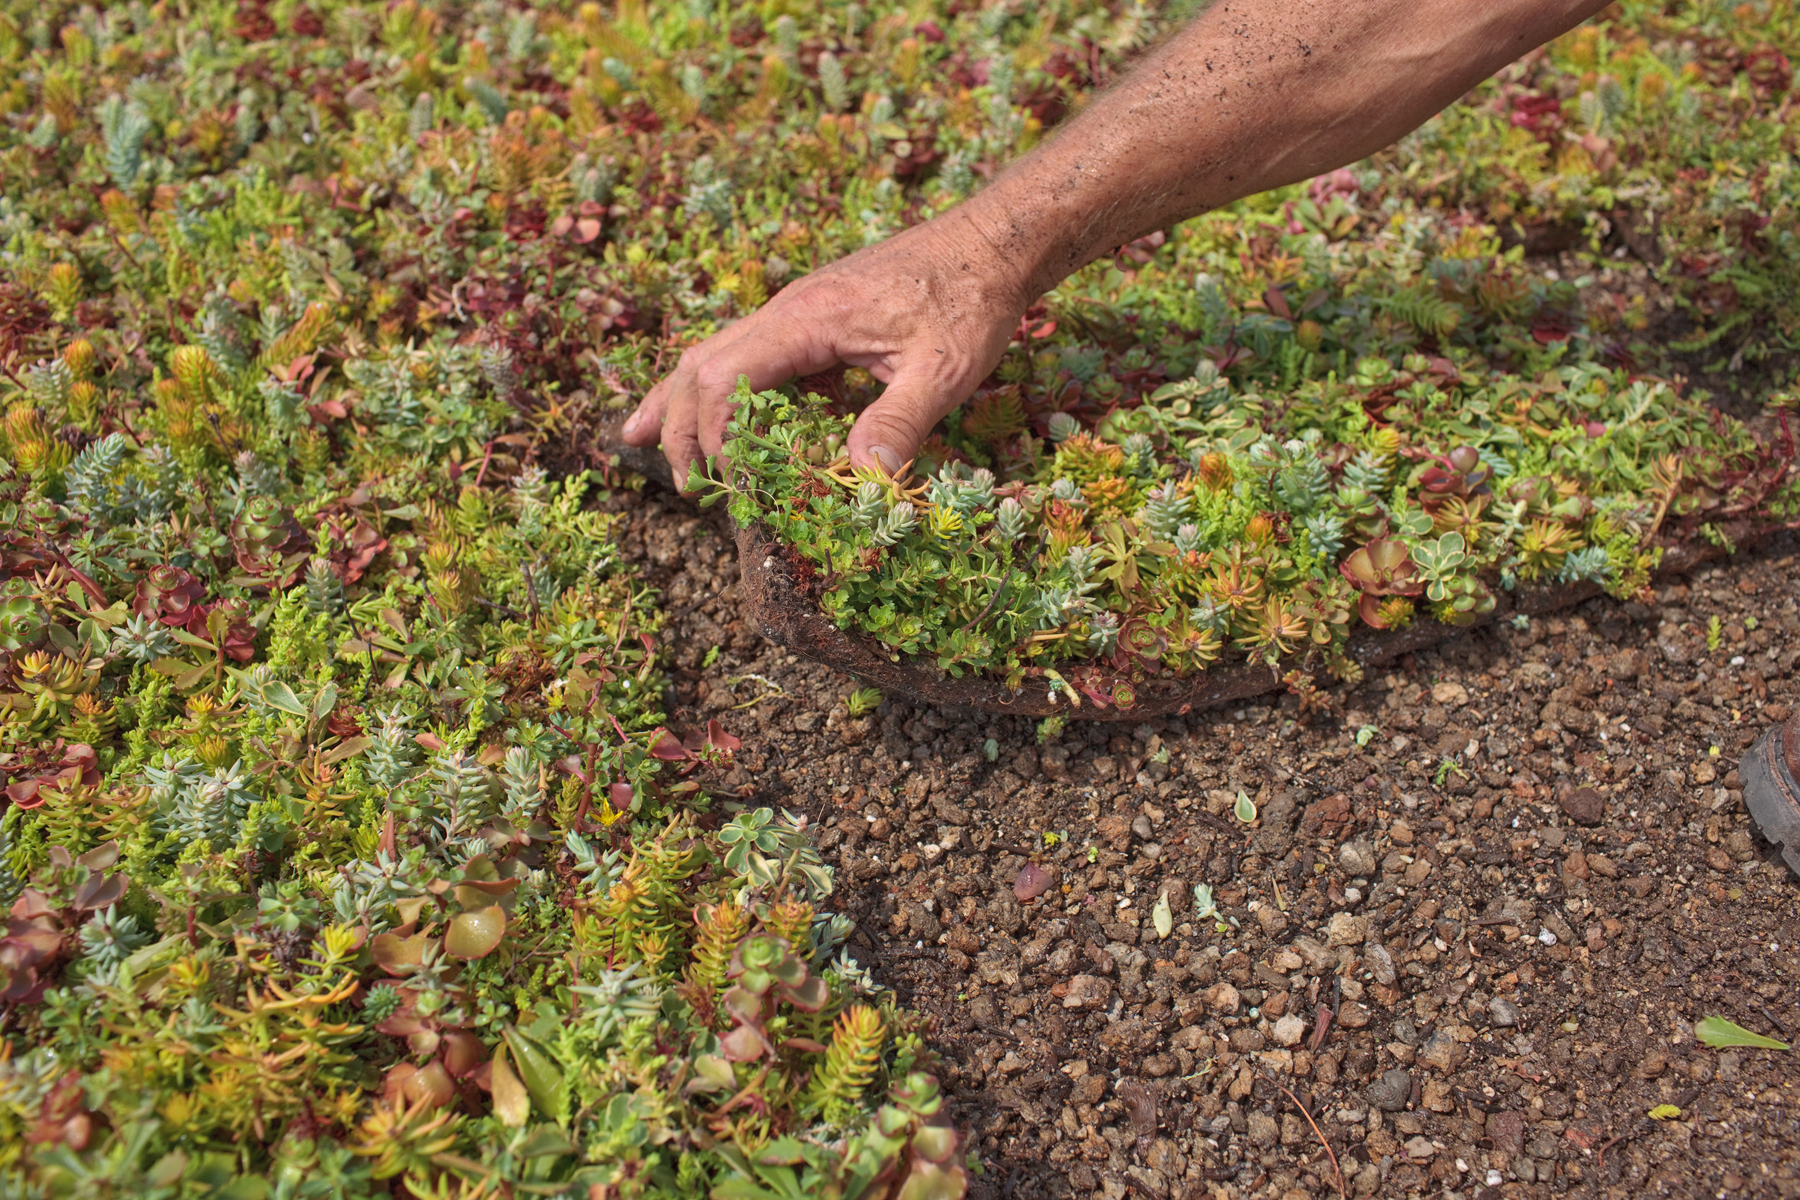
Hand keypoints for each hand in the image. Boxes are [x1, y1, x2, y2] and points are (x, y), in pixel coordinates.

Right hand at [620, 210, 1031, 487]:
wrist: (992, 241)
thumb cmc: (971, 298)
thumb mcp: (946, 369)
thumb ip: (900, 422)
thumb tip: (861, 479)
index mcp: (807, 318)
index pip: (729, 379)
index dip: (719, 436)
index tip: (732, 484)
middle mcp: (787, 308)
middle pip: (703, 365)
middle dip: (683, 427)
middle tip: (686, 486)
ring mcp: (796, 309)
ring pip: (715, 353)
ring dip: (681, 401)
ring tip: (639, 440)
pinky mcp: (813, 317)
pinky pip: (748, 352)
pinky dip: (717, 387)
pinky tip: (711, 414)